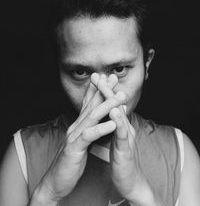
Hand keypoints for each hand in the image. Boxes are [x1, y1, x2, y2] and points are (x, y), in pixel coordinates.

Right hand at [33, 74, 125, 203]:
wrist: (57, 180)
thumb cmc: (72, 160)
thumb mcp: (82, 141)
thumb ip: (89, 129)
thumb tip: (99, 119)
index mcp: (79, 125)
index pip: (89, 103)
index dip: (98, 89)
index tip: (108, 78)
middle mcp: (75, 127)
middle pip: (91, 105)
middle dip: (103, 90)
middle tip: (113, 77)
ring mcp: (74, 136)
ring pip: (91, 117)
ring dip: (107, 105)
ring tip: (121, 97)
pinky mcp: (74, 149)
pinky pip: (88, 136)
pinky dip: (101, 129)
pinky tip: (112, 124)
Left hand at [94, 76, 161, 205]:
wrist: (128, 180)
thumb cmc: (120, 158)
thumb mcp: (114, 138)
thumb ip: (111, 125)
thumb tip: (107, 113)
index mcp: (120, 125)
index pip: (111, 105)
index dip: (104, 91)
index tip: (96, 78)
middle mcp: (125, 127)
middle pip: (116, 105)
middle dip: (107, 89)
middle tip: (100, 75)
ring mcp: (127, 137)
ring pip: (120, 115)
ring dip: (113, 100)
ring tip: (106, 87)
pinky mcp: (126, 149)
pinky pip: (122, 133)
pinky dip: (119, 121)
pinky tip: (114, 112)